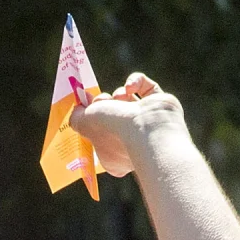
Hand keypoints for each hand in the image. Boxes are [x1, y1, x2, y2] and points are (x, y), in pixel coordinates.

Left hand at [67, 73, 187, 177]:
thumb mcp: (84, 125)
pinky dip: (137, 82)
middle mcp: (133, 143)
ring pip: (128, 101)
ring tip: (118, 98)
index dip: (90, 121)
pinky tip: (130, 88)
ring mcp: (149, 124)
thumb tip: (78, 111)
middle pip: (112, 116)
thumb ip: (77, 119)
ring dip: (118, 95)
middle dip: (104, 105)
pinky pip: (148, 87)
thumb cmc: (114, 131)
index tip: (83, 109)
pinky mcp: (162, 107)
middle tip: (100, 102)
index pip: (99, 137)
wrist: (147, 128)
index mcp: (115, 157)